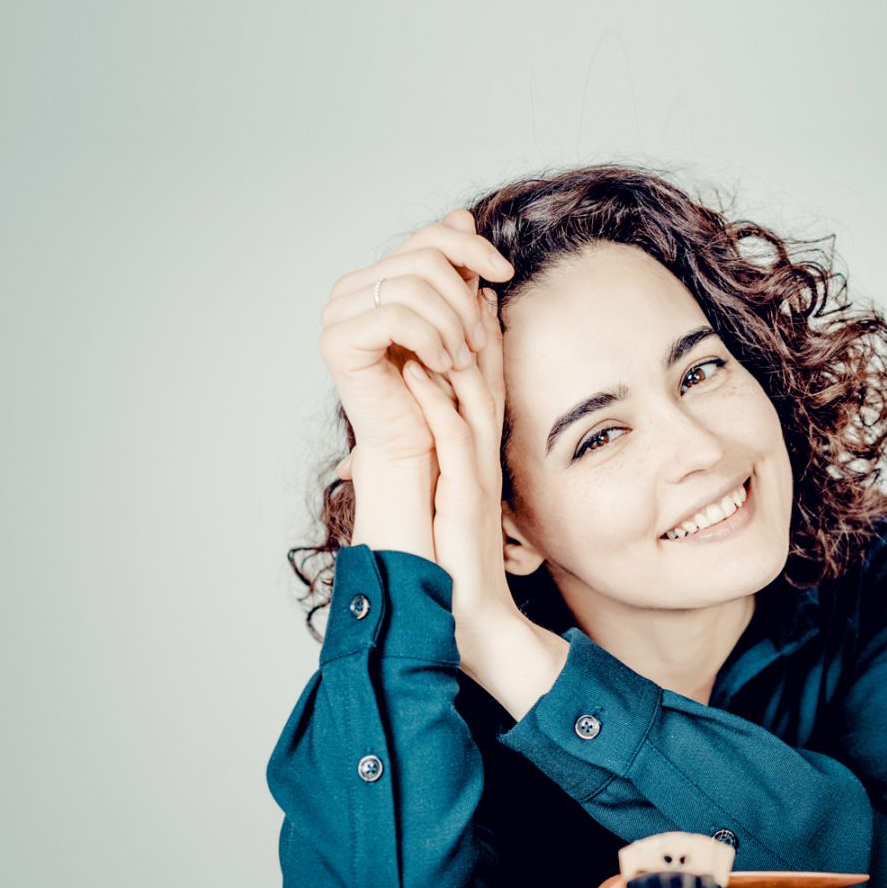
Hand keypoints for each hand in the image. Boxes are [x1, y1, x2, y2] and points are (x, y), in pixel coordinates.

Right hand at [319, 207, 515, 472]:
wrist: (418, 450)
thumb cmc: (439, 392)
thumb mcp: (458, 321)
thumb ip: (457, 272)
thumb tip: (461, 215)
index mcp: (375, 280)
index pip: (429, 238)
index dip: (472, 247)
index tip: (504, 274)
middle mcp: (349, 291)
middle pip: (424, 257)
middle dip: (464, 299)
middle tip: (478, 342)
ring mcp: (337, 314)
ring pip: (414, 285)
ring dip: (452, 324)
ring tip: (462, 359)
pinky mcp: (336, 341)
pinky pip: (397, 316)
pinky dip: (431, 339)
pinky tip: (441, 365)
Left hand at [398, 282, 526, 674]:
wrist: (471, 615)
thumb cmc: (452, 561)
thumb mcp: (446, 494)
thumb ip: (436, 458)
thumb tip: (401, 433)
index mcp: (479, 450)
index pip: (484, 376)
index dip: (478, 326)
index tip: (466, 284)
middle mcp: (483, 453)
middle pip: (485, 371)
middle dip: (473, 318)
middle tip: (460, 272)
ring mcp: (477, 472)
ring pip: (472, 395)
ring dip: (453, 347)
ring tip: (435, 303)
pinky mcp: (465, 496)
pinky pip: (450, 439)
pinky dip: (433, 402)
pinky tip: (415, 371)